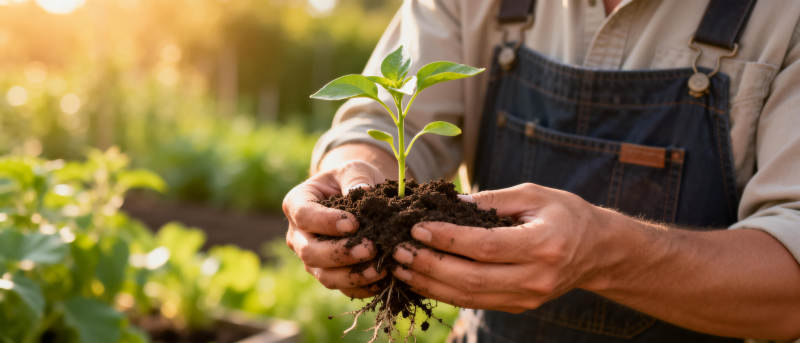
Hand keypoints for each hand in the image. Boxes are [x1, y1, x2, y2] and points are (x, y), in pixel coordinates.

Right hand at [283, 160, 387, 297]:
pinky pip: (342, 287)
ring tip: (380, 269)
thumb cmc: (351, 178)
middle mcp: (298, 235)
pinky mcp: (328, 273)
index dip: (326, 223)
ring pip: (324, 275)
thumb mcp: (354, 169)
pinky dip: (361, 287)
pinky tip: (382, 280)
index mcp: (296, 203)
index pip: (304, 216)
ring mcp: (311, 258)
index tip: (353, 223)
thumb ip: (356, 177)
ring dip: (352, 275)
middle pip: (310, 252)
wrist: (355, 196)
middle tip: (370, 248)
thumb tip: (362, 191)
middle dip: (340, 254)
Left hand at [391, 183, 606, 312]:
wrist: (597, 251)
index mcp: (543, 245)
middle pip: (472, 278)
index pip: (485, 247)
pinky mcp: (519, 306)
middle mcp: (536, 277)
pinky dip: (444, 291)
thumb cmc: (565, 214)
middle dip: (430, 265)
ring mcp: (528, 297)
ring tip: (401, 267)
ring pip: (469, 297)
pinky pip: (475, 302)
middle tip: (399, 251)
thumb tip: (446, 204)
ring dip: (430, 282)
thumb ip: (489, 200)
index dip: (448, 239)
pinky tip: (422, 278)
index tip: (418, 228)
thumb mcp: (532, 194)